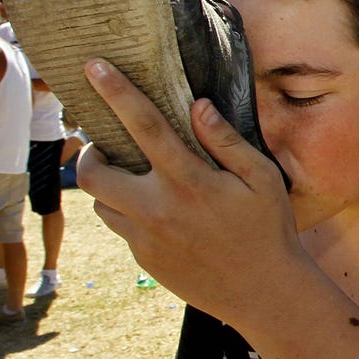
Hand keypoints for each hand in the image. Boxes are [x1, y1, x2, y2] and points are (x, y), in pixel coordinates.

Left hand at [76, 59, 307, 332]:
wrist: (263, 293)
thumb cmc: (268, 229)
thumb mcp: (262, 178)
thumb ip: (227, 141)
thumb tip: (198, 106)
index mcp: (189, 180)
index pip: (144, 125)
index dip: (116, 92)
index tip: (93, 66)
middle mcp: (158, 208)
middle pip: (94, 172)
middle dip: (90, 153)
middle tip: (105, 146)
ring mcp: (146, 237)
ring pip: (101, 203)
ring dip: (109, 186)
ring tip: (136, 181)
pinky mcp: (144, 258)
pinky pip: (121, 228)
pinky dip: (129, 213)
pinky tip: (161, 214)